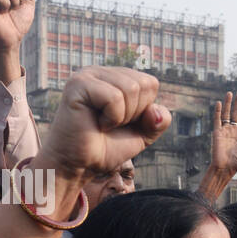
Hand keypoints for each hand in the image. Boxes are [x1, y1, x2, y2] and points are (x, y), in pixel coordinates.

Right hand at [37, 67, 168, 185]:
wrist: (79, 165)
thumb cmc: (106, 147)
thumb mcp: (142, 135)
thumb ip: (158, 121)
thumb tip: (157, 110)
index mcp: (116, 78)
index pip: (151, 83)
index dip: (144, 110)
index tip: (122, 122)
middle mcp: (101, 72)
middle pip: (143, 84)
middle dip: (134, 113)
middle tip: (111, 123)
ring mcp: (88, 75)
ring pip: (131, 89)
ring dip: (122, 116)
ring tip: (102, 123)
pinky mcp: (78, 84)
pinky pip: (114, 97)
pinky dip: (111, 118)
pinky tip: (95, 122)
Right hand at [209, 91, 236, 177]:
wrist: (226, 168)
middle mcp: (233, 130)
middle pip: (235, 113)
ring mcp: (224, 130)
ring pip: (226, 114)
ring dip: (227, 104)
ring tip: (229, 93)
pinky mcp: (217, 132)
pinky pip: (217, 120)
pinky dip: (217, 111)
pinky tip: (219, 103)